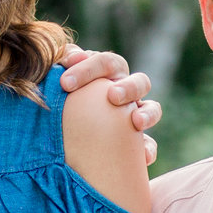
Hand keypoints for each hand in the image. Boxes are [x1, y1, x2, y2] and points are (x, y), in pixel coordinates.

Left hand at [57, 44, 161, 163]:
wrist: (63, 141)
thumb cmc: (60, 104)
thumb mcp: (59, 86)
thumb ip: (63, 68)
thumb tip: (68, 56)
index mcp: (108, 74)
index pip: (105, 63)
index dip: (88, 68)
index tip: (65, 82)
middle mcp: (126, 92)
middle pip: (139, 81)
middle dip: (128, 87)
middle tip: (112, 96)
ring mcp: (135, 116)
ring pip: (153, 108)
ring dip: (147, 113)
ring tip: (136, 122)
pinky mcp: (139, 143)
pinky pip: (149, 146)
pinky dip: (148, 149)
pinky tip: (143, 156)